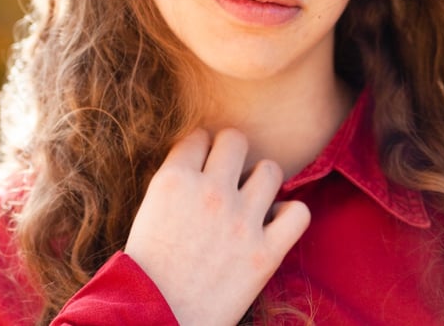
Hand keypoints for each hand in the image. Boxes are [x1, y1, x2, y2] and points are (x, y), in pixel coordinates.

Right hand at [123, 128, 310, 325]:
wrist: (156, 322)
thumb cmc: (145, 274)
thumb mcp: (149, 213)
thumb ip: (177, 183)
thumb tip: (204, 161)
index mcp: (173, 181)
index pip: (198, 136)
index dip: (200, 149)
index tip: (200, 165)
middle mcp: (210, 193)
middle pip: (236, 139)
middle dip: (232, 153)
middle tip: (227, 174)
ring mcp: (241, 222)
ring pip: (271, 170)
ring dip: (261, 182)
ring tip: (250, 199)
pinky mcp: (266, 253)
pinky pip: (298, 212)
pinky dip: (289, 215)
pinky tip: (272, 225)